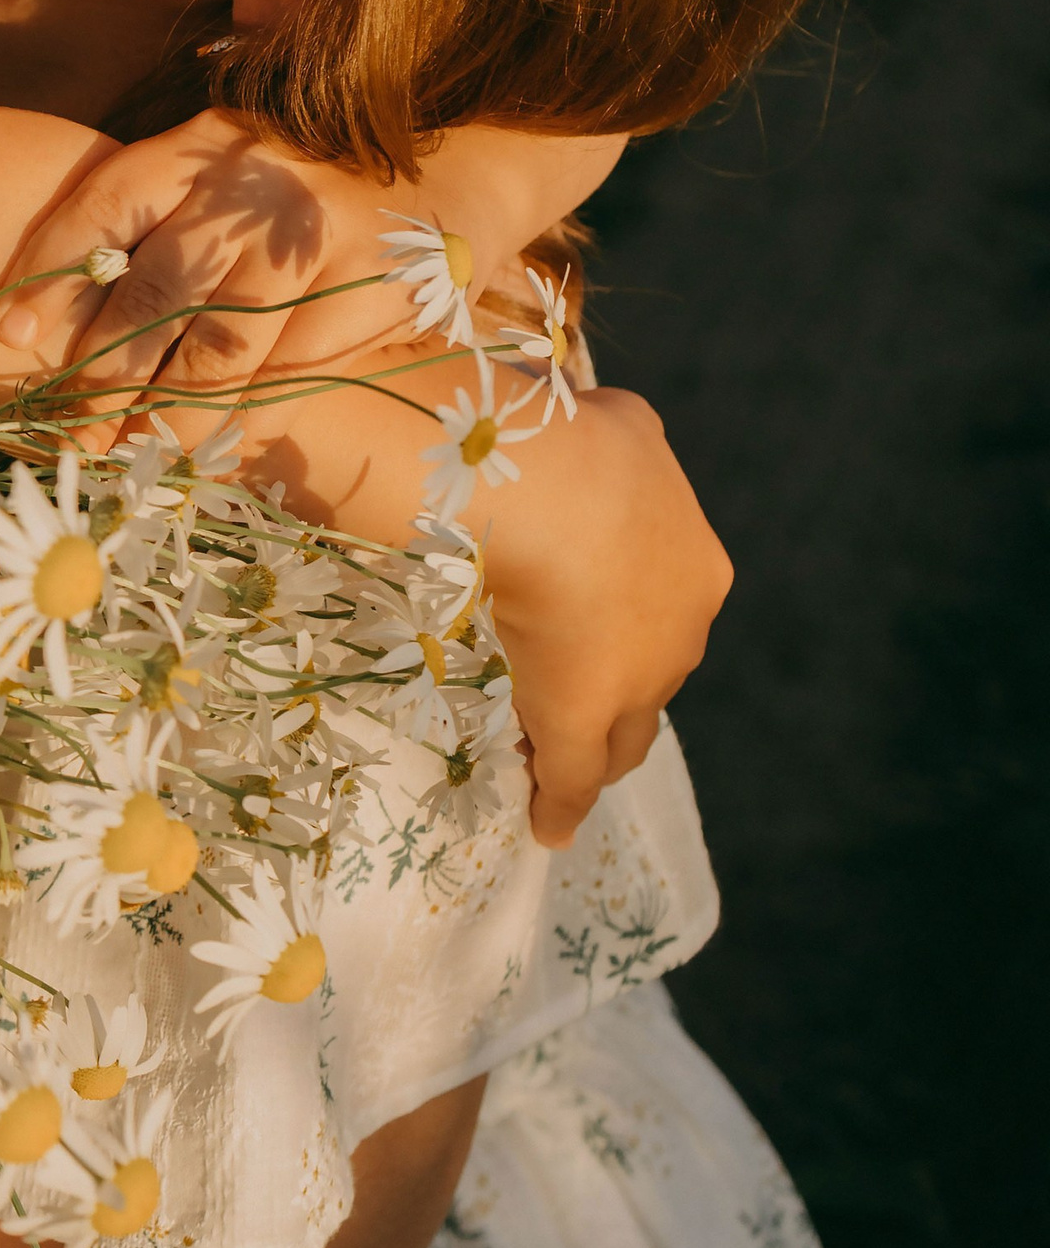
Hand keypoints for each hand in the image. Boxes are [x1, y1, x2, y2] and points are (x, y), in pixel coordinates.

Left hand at [0, 116, 625, 448]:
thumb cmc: (311, 168)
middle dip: (100, 371)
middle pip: (155, 291)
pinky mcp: (374, 294)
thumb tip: (48, 305)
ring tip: (120, 448)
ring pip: (220, 350)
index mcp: (206, 140)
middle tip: (63, 427)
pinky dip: (239, 416)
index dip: (49, 273)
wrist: (460, 153)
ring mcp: (320, 241)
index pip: (106, 205)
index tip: (9, 337)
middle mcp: (258, 184)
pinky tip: (202, 441)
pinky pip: (290, 375)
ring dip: (161, 412)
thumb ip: (156, 208)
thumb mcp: (228, 155)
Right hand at [466, 387, 733, 846]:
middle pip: (654, 672)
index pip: (667, 612)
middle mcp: (681, 629)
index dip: (630, 623)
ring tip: (554, 755)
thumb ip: (614, 431)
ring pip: (622, 724)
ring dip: (592, 739)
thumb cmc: (580, 452)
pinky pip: (573, 769)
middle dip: (619, 682)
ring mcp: (637, 679)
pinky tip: (550, 823)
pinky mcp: (582, 718)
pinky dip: (562, 795)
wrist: (558, 497)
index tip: (589, 627)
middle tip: (572, 692)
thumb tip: (587, 425)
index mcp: (697, 565)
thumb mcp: (615, 424)